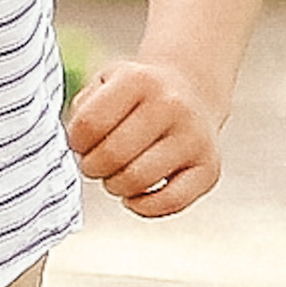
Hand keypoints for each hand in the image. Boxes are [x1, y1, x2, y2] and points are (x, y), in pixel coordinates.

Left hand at [67, 57, 222, 215]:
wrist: (191, 92)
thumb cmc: (136, 96)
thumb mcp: (105, 83)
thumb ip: (82, 109)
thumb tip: (77, 147)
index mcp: (140, 79)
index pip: (89, 124)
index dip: (76, 142)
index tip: (80, 143)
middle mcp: (172, 105)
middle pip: (112, 155)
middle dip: (93, 167)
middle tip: (95, 163)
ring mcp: (194, 137)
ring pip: (137, 180)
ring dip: (114, 186)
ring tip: (115, 175)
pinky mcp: (209, 168)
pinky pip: (169, 202)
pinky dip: (142, 206)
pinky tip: (134, 195)